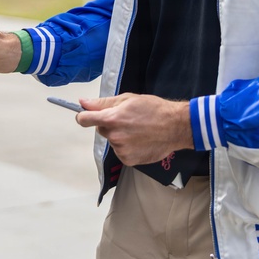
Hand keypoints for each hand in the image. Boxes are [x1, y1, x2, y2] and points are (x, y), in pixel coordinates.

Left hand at [76, 93, 193, 165]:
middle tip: (126, 119)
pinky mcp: (128, 160)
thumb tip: (83, 103)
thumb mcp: (128, 99)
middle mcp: (114, 136)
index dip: (83, 116)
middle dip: (109, 124)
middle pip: (101, 129)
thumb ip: (103, 103)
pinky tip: (139, 140)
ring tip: (137, 130)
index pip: (84, 119)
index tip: (85, 115)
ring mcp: (121, 149)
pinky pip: (120, 151)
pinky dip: (127, 147)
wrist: (175, 126)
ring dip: (119, 136)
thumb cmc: (154, 110)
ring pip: (112, 140)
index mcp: (112, 118)